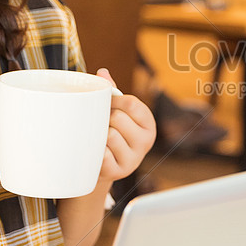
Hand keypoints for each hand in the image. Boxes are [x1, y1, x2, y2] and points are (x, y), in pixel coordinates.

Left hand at [95, 68, 156, 183]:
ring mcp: (134, 158)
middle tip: (101, 123)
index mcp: (148, 124)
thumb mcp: (116, 112)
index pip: (131, 103)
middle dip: (105, 118)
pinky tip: (97, 152)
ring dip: (99, 135)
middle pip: (118, 118)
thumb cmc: (110, 132)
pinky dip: (96, 151)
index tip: (106, 104)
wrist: (101, 166)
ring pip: (109, 135)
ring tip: (99, 138)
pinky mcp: (120, 172)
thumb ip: (111, 92)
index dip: (113, 100)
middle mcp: (146, 141)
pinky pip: (102, 154)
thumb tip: (102, 73)